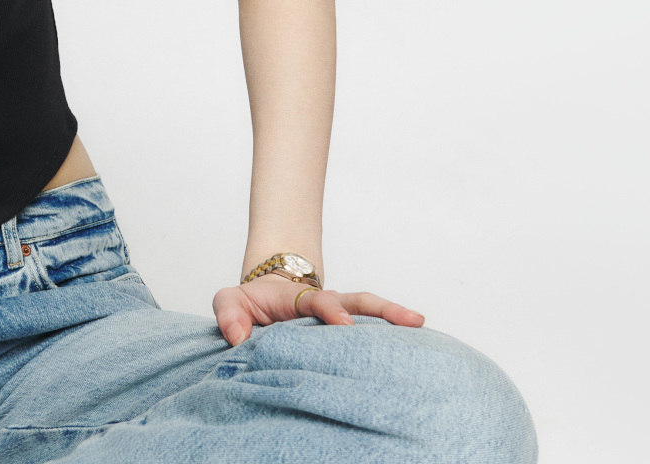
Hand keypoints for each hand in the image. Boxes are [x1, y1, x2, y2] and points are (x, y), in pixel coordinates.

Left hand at [212, 273, 425, 345]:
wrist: (263, 300)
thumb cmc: (248, 304)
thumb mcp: (229, 302)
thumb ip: (228, 314)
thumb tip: (238, 337)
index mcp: (298, 299)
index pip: (317, 301)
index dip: (330, 311)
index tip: (344, 325)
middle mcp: (325, 303)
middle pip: (358, 300)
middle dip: (383, 309)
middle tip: (411, 319)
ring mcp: (339, 316)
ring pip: (370, 312)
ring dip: (394, 318)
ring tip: (421, 325)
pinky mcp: (344, 331)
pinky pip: (370, 333)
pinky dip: (389, 337)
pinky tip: (413, 349)